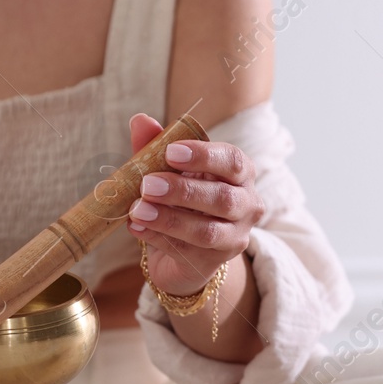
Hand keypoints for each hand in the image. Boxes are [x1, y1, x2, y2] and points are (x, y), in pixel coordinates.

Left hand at [124, 113, 263, 294]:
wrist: (184, 252)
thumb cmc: (180, 200)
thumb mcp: (167, 171)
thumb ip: (155, 147)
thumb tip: (140, 120)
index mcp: (239, 174)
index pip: (232, 161)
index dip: (204, 156)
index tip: (170, 152)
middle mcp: (247, 205)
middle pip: (222, 198)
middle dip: (183, 190)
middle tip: (147, 184)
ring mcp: (235, 237)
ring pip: (207, 230)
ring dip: (169, 219)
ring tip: (137, 209)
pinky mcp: (215, 263)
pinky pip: (188, 251)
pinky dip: (158, 237)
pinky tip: (135, 227)